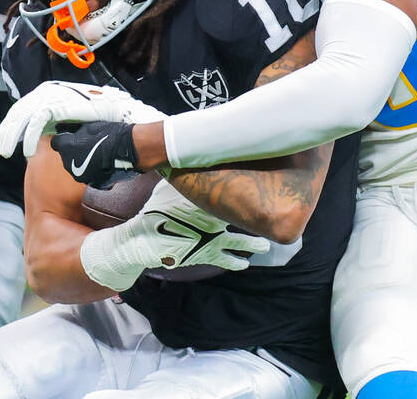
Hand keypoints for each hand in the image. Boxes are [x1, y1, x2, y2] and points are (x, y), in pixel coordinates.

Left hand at [0, 80, 165, 158]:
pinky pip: (36, 123)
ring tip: (6, 151)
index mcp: (52, 92)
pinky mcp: (56, 104)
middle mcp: (49, 91)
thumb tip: (52, 136)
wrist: (118, 116)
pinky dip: (30, 138)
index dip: (14, 124)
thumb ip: (62, 124)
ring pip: (24, 117)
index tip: (6, 139)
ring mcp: (51, 96)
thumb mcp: (76, 121)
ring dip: (14, 136)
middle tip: (1, 146)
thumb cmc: (101, 121)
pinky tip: (26, 152)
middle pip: (21, 111)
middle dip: (9, 130)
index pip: (27, 108)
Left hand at [50, 121, 137, 187]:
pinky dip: (95, 171)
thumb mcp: (89, 126)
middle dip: (73, 151)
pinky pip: (90, 176)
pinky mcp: (96, 184)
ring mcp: (83, 177)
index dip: (64, 139)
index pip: (56, 143)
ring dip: (84, 162)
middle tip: (87, 144)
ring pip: (78, 168)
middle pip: (66, 157)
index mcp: (67, 149)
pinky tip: (105, 163)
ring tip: (98, 154)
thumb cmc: (110, 134)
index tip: (71, 136)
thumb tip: (65, 127)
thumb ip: (74, 129)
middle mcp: (71, 165)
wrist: (130, 149)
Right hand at [79, 180, 270, 291]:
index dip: (245, 188)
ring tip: (264, 245)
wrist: (145, 240)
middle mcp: (213, 219)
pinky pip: (225, 259)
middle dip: (257, 215)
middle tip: (271, 211)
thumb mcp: (167, 187)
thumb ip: (179, 173)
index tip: (262, 182)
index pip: (230, 193)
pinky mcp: (206, 254)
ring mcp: (211, 238)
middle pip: (240, 217)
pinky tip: (244, 263)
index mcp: (205, 200)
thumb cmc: (155, 211)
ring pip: (239, 241)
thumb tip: (182, 154)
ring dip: (254, 243)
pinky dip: (236, 261)